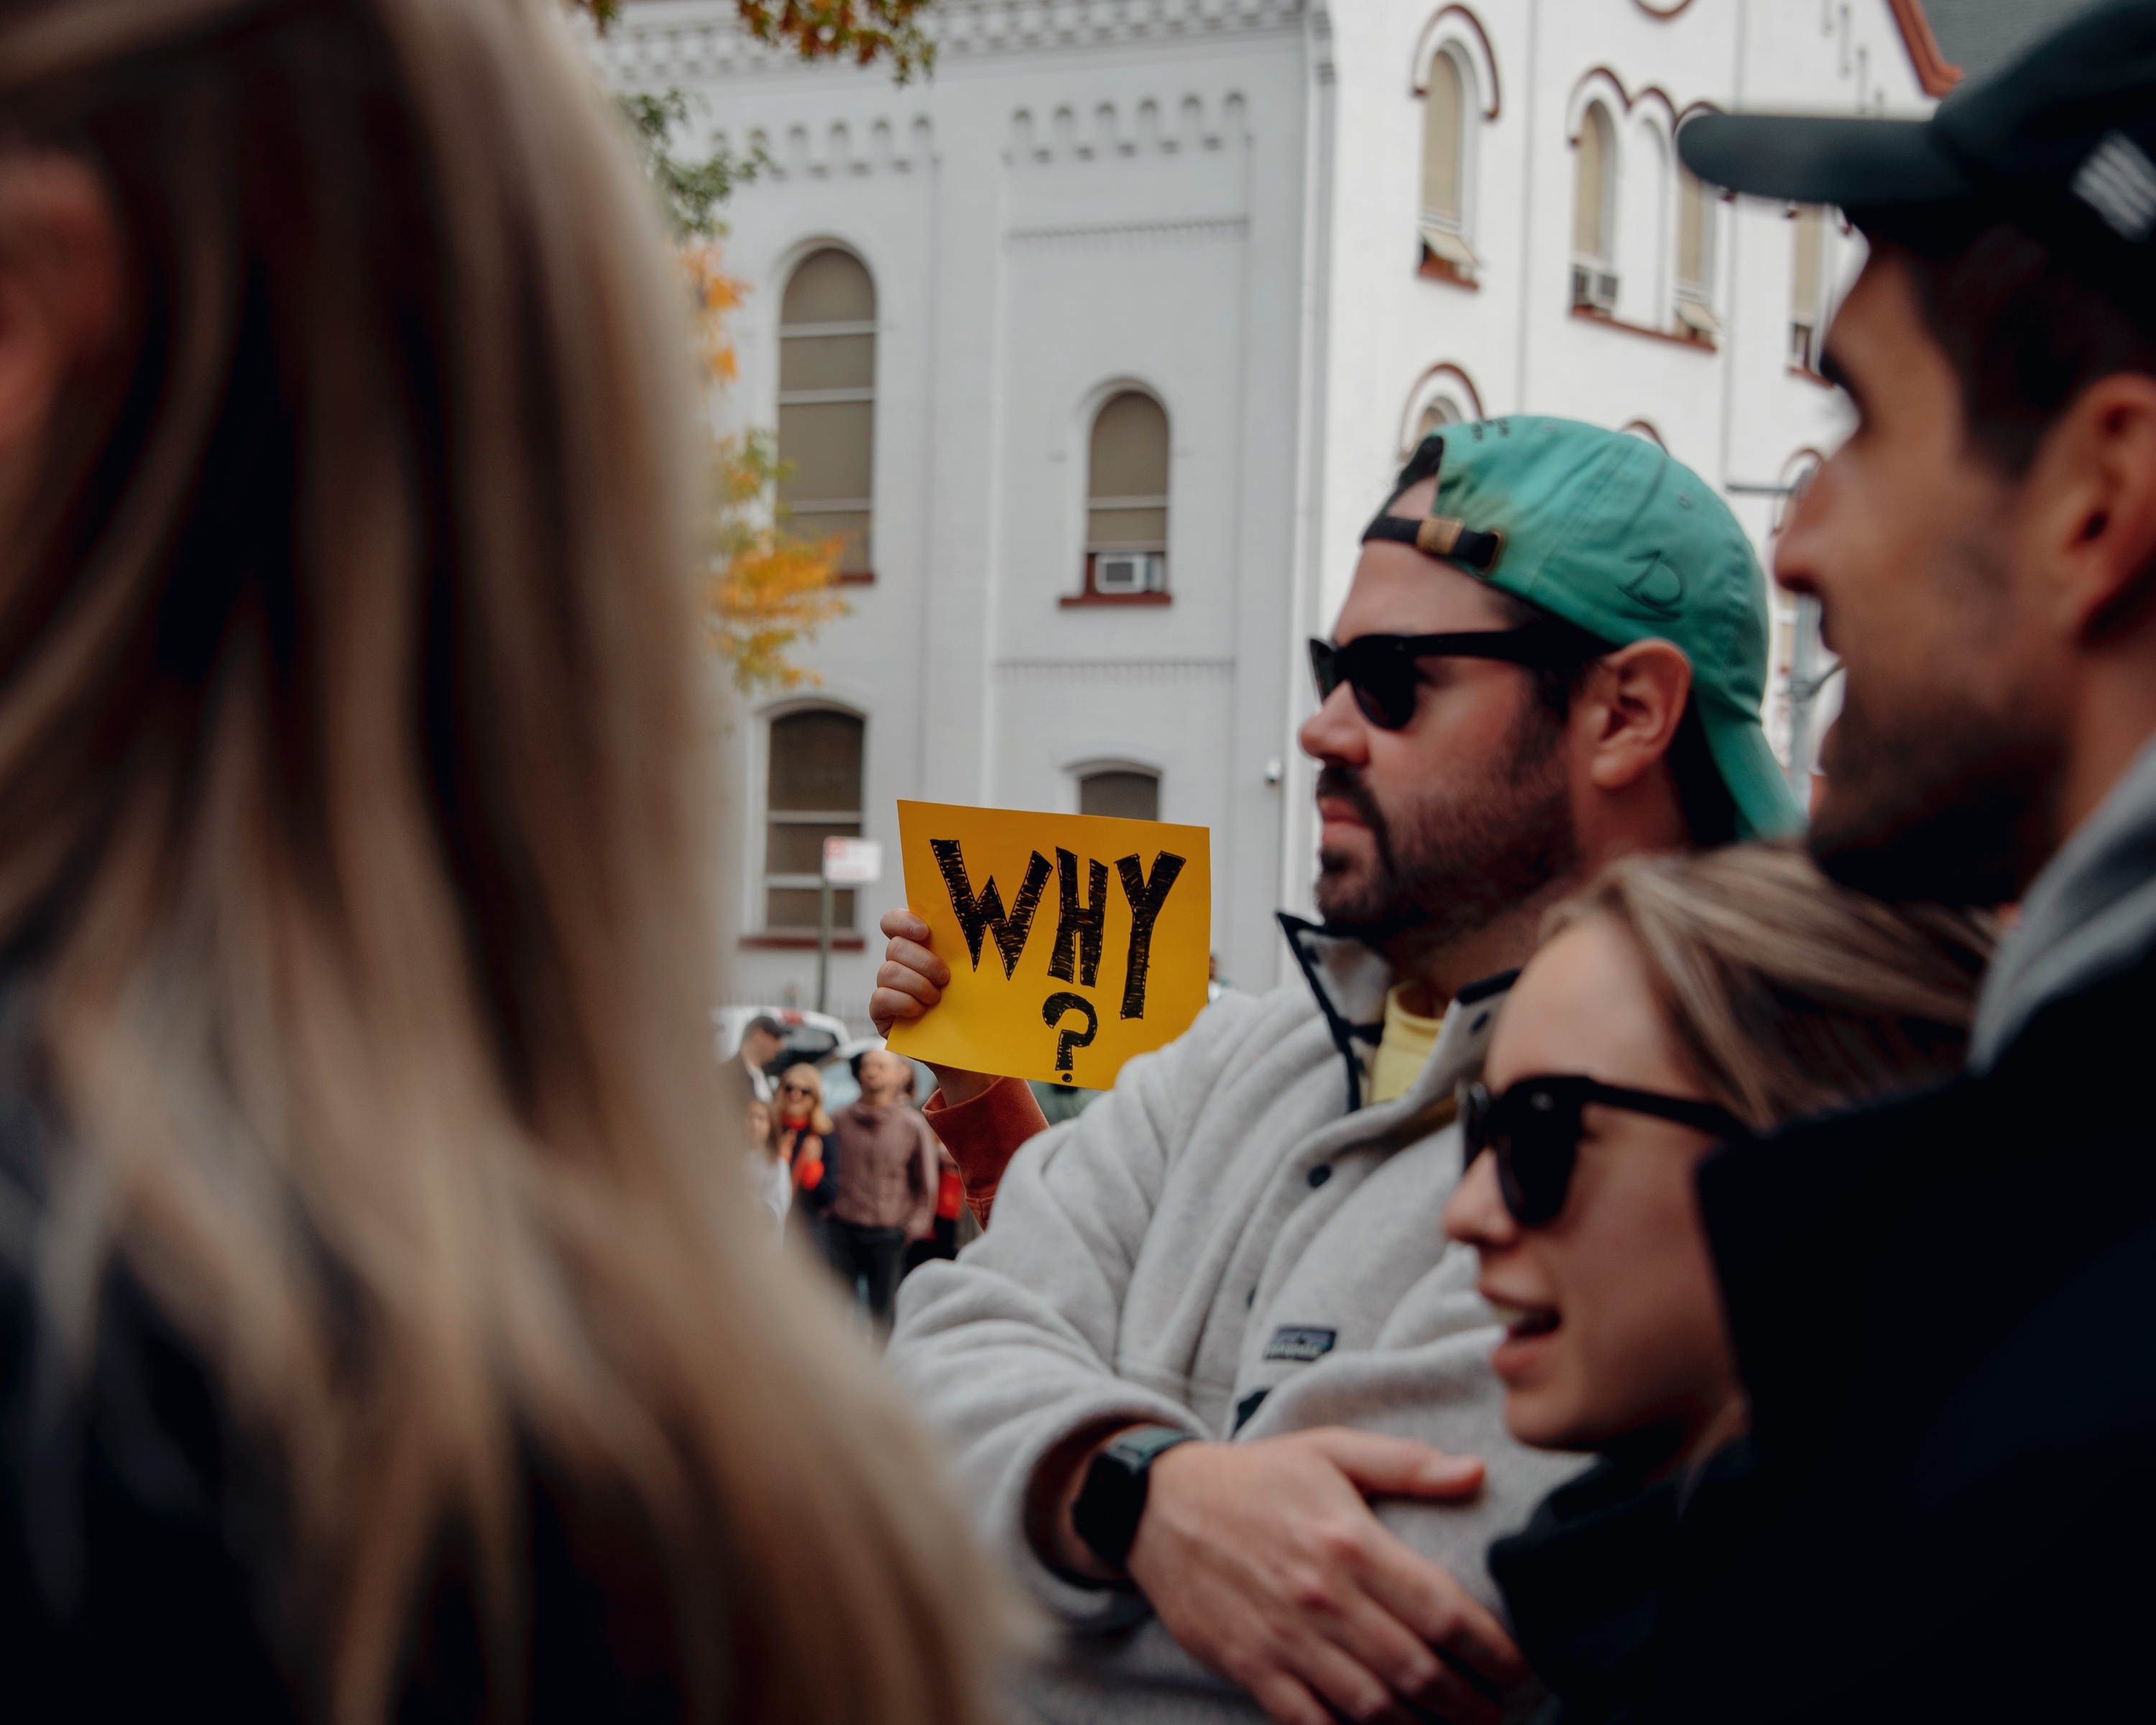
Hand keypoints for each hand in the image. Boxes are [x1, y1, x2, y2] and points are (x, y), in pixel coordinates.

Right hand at [871, 909, 993, 1103]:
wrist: (968, 1049)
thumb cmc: (972, 1006)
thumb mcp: (972, 976)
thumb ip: (965, 953)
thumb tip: (982, 933)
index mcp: (918, 947)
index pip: (894, 922)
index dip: (903, 921)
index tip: (924, 932)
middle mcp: (898, 963)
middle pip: (895, 946)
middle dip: (923, 962)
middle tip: (945, 978)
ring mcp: (887, 987)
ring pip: (888, 972)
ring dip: (917, 985)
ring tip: (936, 1000)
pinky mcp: (881, 1012)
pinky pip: (881, 998)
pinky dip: (903, 1003)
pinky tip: (921, 1012)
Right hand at [1126, 1430, 1524, 1724]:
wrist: (1157, 1506)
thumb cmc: (1255, 1477)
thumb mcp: (1329, 1450)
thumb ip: (1406, 1463)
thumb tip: (1476, 1474)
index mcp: (1351, 1540)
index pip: (1444, 1611)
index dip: (1494, 1650)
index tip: (1521, 1669)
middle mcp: (1323, 1596)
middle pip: (1419, 1670)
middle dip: (1473, 1703)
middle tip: (1502, 1713)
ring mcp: (1286, 1638)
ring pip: (1374, 1707)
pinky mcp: (1251, 1667)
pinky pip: (1313, 1723)